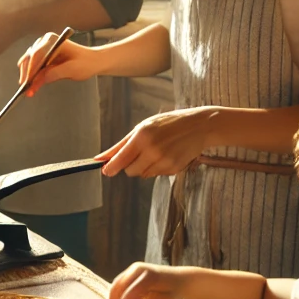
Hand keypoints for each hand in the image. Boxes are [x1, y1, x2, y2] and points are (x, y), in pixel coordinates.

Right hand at [17, 34, 98, 95]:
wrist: (93, 62)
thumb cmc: (86, 62)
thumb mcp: (73, 69)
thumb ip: (56, 73)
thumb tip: (40, 79)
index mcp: (53, 40)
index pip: (38, 53)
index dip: (32, 67)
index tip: (28, 80)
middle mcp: (45, 42)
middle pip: (30, 58)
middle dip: (27, 74)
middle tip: (25, 88)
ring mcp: (43, 50)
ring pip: (29, 64)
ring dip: (28, 77)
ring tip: (28, 91)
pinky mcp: (43, 59)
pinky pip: (34, 69)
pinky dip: (32, 79)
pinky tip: (31, 89)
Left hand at [96, 107, 215, 177]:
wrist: (199, 126)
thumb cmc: (167, 124)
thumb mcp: (142, 127)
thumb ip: (120, 145)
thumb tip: (100, 158)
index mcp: (142, 137)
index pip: (120, 159)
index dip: (110, 168)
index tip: (105, 171)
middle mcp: (152, 150)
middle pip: (130, 171)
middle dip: (129, 166)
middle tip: (138, 153)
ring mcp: (164, 161)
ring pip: (143, 174)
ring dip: (144, 166)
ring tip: (156, 151)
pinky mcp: (174, 169)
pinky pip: (156, 174)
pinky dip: (157, 167)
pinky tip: (167, 154)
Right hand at [108, 262, 185, 298]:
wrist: (177, 279)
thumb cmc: (171, 293)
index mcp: (150, 277)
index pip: (132, 291)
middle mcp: (139, 269)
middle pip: (120, 286)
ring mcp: (134, 268)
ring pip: (116, 284)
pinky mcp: (130, 271)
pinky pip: (119, 283)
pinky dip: (118, 294)